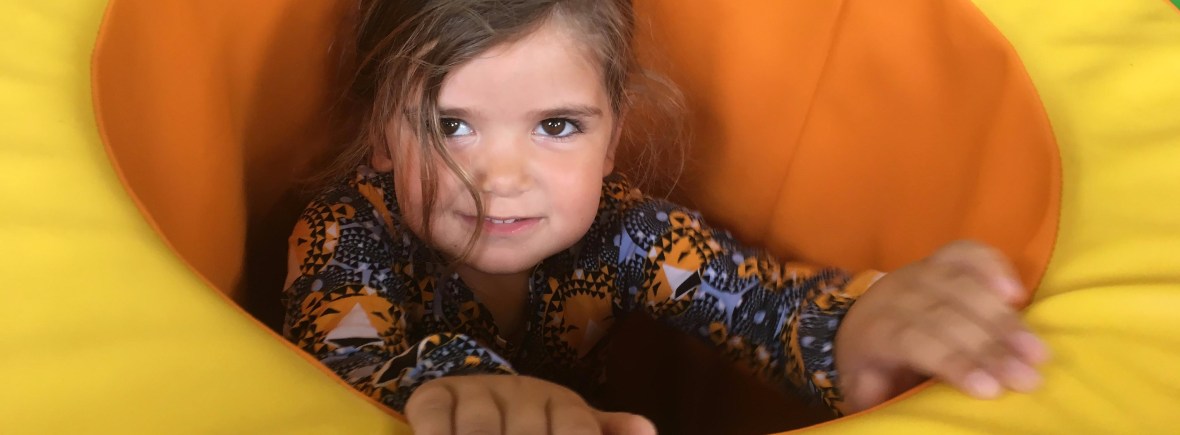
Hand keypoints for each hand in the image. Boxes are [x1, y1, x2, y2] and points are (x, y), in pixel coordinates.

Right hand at [405, 375, 655, 434]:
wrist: (476, 395)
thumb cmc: (535, 423)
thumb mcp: (572, 429)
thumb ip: (607, 431)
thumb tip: (647, 433)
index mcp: (562, 404)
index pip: (576, 430)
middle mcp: (521, 392)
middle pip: (526, 433)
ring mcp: (476, 391)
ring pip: (480, 428)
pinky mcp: (435, 395)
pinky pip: (434, 414)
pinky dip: (437, 434)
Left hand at [833, 240, 1049, 412]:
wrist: (853, 327)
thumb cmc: (870, 368)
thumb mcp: (865, 389)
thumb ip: (881, 396)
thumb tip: (910, 414)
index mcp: (874, 330)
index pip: (915, 341)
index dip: (954, 362)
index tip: (991, 389)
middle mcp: (894, 295)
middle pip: (945, 315)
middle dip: (991, 348)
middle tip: (1028, 378)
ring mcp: (916, 272)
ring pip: (961, 287)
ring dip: (1004, 320)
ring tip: (1038, 352)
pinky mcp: (937, 261)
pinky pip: (965, 253)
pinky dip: (993, 267)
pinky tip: (1018, 294)